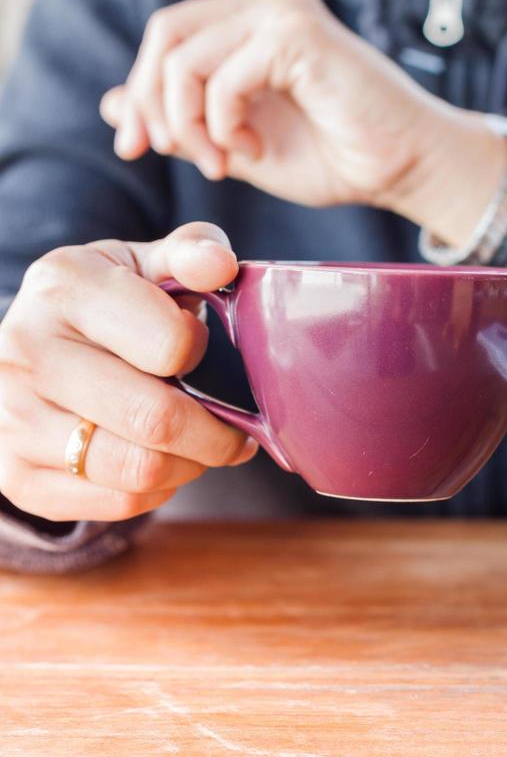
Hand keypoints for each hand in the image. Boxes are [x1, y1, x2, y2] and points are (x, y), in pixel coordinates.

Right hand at [0, 224, 256, 522]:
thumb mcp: (144, 263)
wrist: (32, 347)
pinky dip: (157, 489)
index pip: (170, 344)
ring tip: (202, 444)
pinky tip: (160, 461)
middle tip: (235, 428)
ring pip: (139, 470)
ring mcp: (12, 418)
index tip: (201, 351)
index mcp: (63, 286)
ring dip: (190, 464)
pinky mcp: (15, 475)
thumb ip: (192, 253)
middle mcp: (25, 352)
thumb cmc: (106, 303)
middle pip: (155, 419)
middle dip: (216, 432)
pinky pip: (116, 503)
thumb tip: (220, 264)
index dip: (202, 353)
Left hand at [101, 0, 506, 246]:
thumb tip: (112, 104)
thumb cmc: (337, 157)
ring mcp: (283, 11)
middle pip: (165, 34)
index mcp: (253, 19)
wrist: (406, 168)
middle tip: (178, 157)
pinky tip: (256, 153)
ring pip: (184, 57)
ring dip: (189, 124)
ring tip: (226, 163)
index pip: (167, 35)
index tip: (134, 146)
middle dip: (154, 105)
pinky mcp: (298, 35)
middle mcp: (267, 0)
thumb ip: (183, 122)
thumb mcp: (239, 144)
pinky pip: (222, 78)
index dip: (139, 91)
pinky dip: (224, 125)